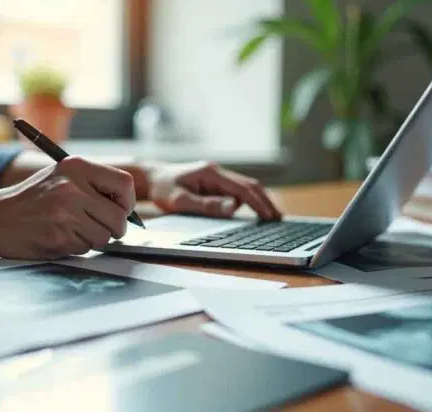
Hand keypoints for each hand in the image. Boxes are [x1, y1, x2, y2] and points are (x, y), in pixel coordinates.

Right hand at [0, 157, 134, 259]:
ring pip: (105, 236)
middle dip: (114, 228)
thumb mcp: (61, 178)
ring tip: (71, 229)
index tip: (120, 210)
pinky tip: (58, 236)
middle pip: (119, 216)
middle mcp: (72, 186)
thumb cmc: (32, 200)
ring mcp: (65, 212)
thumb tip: (129, 210)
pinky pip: (86, 248)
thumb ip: (93, 187)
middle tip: (98, 227)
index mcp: (76, 166)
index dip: (127, 202)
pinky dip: (77, 246)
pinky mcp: (59, 236)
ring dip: (93, 239)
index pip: (124, 184)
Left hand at [147, 162, 281, 219]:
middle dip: (265, 201)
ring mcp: (217, 177)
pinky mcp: (215, 183)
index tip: (269, 216)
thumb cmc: (163, 189)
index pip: (241, 188)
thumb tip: (233, 207)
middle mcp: (217, 172)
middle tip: (278, 218)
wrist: (152, 178)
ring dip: (259, 201)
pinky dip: (248, 201)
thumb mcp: (180, 201)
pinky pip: (236, 191)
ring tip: (272, 217)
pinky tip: (256, 211)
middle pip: (249, 185)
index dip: (258, 203)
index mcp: (211, 173)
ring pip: (245, 188)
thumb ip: (206, 205)